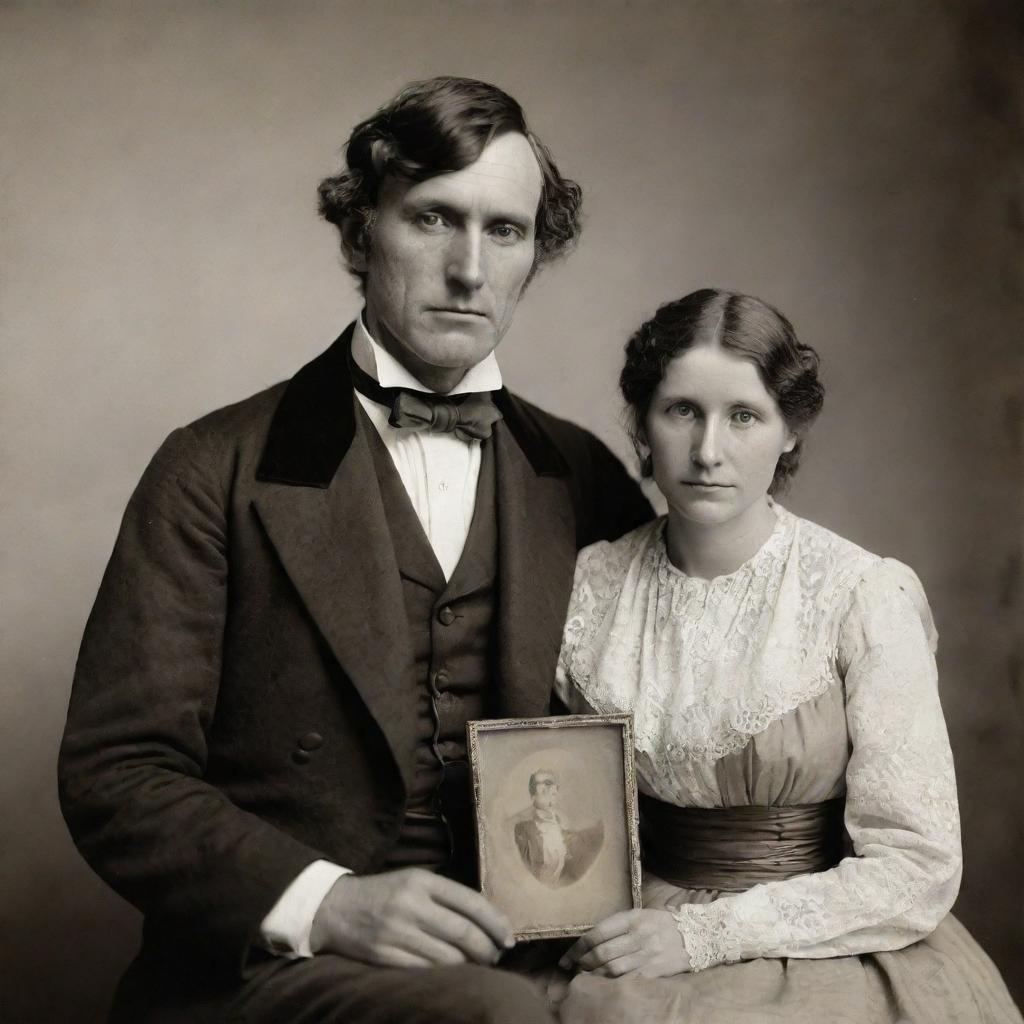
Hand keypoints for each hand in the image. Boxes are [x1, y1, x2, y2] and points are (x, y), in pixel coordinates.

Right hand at [309, 868, 513, 967]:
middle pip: (463, 933)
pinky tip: (452, 972)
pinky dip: (445, 974)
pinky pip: (426, 970)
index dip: (495, 923)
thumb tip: (488, 920)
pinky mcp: (384, 956)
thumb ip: (446, 896)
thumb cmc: (384, 894)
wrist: (334, 908)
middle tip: (496, 955)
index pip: (471, 902)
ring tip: (477, 965)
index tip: (509, 938)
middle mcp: (411, 904)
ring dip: (469, 965)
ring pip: (448, 957)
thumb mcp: (414, 881)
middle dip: (487, 949)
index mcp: (422, 881)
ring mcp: (397, 932)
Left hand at [559, 909, 691, 977]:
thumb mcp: (643, 915)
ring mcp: (648, 953)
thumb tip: (592, 939)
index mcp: (632, 918)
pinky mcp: (657, 970)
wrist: (700, 935)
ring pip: (613, 968)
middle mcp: (639, 935)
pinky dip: (615, 984)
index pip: (597, 933)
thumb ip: (620, 925)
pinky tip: (606, 986)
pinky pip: (630, 979)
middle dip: (583, 963)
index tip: (566, 959)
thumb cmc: (665, 924)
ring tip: (586, 978)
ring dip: (595, 976)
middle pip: (602, 952)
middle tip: (574, 970)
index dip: (578, 948)